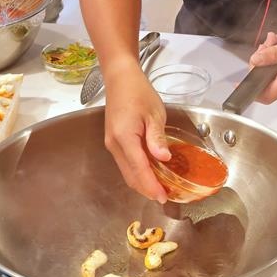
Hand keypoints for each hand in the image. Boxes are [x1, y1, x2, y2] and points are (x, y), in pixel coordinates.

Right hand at [103, 60, 170, 202]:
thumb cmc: (138, 92)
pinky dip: (137, 171)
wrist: (120, 79)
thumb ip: (157, 137)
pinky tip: (150, 172)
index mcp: (124, 138)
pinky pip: (125, 162)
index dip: (151, 186)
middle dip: (146, 188)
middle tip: (165, 196)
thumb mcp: (154, 113)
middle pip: (130, 175)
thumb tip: (163, 159)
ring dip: (142, 181)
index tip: (163, 197)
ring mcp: (111, 144)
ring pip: (126, 171)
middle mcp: (114, 144)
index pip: (139, 169)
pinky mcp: (113, 141)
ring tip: (160, 187)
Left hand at [249, 30, 276, 101]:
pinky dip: (275, 57)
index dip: (250, 90)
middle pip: (264, 80)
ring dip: (268, 55)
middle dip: (260, 61)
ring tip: (274, 39)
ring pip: (270, 73)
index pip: (265, 95)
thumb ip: (273, 54)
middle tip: (267, 43)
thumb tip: (255, 60)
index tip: (238, 81)